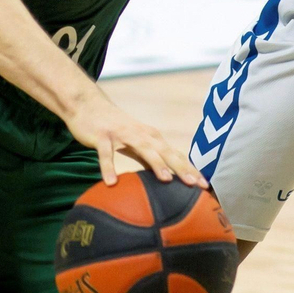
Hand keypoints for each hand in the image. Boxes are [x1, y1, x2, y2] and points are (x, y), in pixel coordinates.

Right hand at [62, 86, 205, 186]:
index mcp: (152, 138)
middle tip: (195, 185)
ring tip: (166, 180)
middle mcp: (142, 135)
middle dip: (182, 168)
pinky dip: (108, 167)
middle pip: (166, 153)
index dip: (190, 170)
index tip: (205, 187)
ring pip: (143, 149)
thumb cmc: (115, 128)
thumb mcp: (136, 143)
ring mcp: (122, 134)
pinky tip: (111, 183)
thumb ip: (149, 159)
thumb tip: (166, 181)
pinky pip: (106, 153)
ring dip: (155, 163)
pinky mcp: (102, 136)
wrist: (88, 105)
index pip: (176, 156)